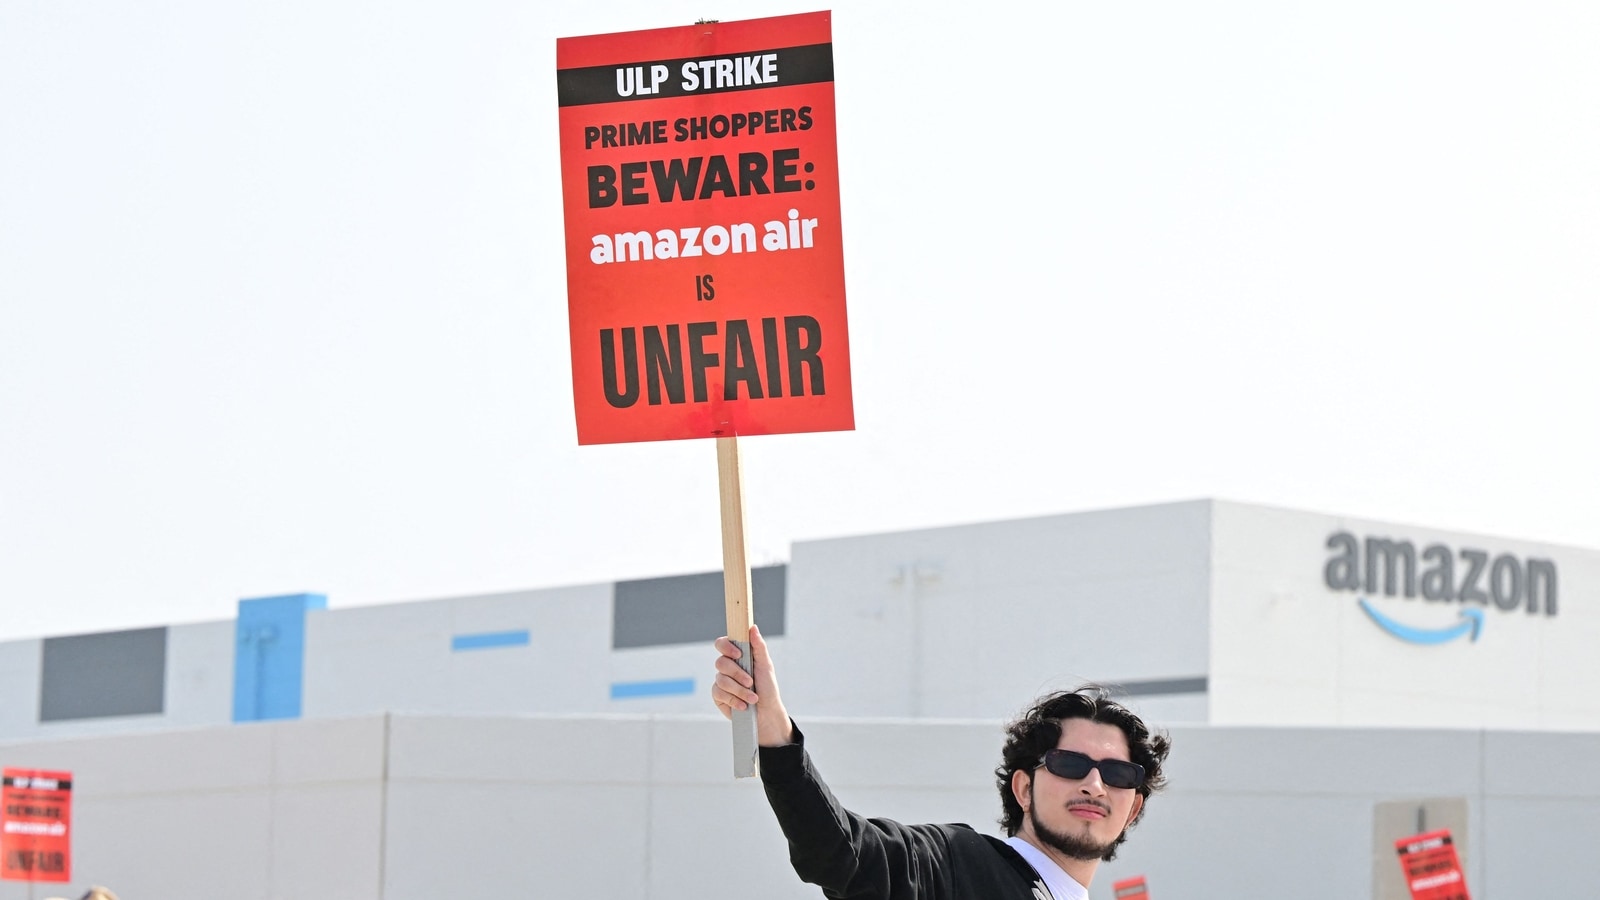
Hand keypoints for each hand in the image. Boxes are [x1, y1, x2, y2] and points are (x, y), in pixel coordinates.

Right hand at [712, 624, 793, 746]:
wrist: (766, 713)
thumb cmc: (767, 688)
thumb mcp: (766, 666)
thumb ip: (758, 646)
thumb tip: (752, 627)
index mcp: (737, 656)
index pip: (722, 644)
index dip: (727, 647)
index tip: (739, 654)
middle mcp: (727, 667)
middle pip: (721, 663)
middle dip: (738, 674)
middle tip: (751, 682)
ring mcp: (721, 681)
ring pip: (721, 680)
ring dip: (739, 690)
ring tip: (752, 698)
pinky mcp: (718, 696)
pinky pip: (719, 693)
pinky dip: (734, 700)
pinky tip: (743, 705)